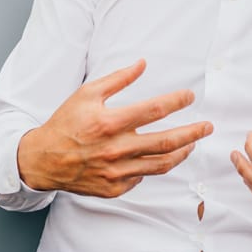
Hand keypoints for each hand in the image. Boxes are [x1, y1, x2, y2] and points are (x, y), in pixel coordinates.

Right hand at [16, 59, 212, 196]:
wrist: (44, 160)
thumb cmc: (65, 124)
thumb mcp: (86, 94)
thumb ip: (117, 79)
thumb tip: (142, 64)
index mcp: (109, 123)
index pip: (154, 110)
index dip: (177, 102)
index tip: (189, 97)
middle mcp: (115, 149)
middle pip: (166, 142)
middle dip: (192, 132)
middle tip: (207, 126)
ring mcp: (116, 172)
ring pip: (161, 164)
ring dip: (182, 152)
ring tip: (192, 144)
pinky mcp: (115, 187)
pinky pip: (143, 177)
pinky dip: (153, 166)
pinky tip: (158, 157)